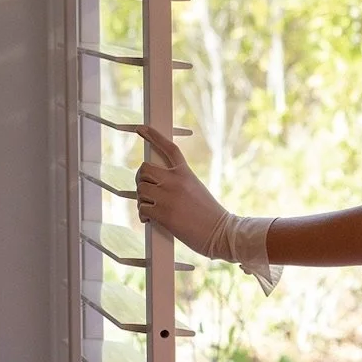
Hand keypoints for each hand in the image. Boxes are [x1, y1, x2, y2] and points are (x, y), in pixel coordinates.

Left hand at [135, 126, 229, 256]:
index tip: (141, 128)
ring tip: (151, 208)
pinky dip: (143, 215)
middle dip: (141, 180)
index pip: (167, 148)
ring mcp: (167, 196)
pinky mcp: (162, 213)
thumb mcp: (197, 189)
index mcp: (185, 173)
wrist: (221, 232)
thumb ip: (178, 183)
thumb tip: (156, 188)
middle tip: (146, 190)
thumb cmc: (211, 215)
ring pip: (140, 189)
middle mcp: (174, 180)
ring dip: (142, 200)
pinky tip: (151, 220)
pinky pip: (141, 208)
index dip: (153, 136)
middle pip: (144, 169)